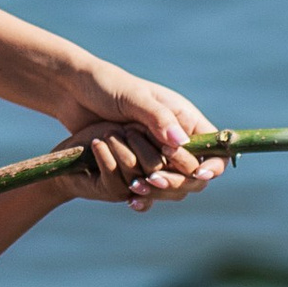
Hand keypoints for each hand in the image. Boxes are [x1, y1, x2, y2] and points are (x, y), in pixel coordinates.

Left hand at [52, 59, 226, 206]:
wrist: (73, 91)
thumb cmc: (106, 86)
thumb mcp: (133, 97)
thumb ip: (158, 118)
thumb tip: (181, 143)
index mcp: (184, 120)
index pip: (214, 150)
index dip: (212, 165)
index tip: (197, 172)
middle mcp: (174, 141)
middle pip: (195, 175)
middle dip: (178, 181)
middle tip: (152, 179)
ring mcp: (155, 155)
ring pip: (173, 186)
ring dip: (158, 192)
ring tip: (134, 187)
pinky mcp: (136, 166)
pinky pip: (149, 189)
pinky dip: (144, 196)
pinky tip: (130, 200)